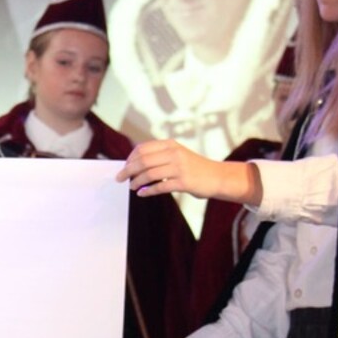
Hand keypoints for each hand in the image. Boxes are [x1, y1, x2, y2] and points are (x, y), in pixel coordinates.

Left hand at [116, 140, 261, 205]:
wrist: (217, 177)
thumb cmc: (194, 168)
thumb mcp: (178, 155)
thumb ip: (160, 157)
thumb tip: (135, 165)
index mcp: (171, 144)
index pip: (143, 148)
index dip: (130, 158)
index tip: (124, 167)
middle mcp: (174, 153)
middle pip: (143, 160)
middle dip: (128, 170)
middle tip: (120, 178)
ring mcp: (179, 167)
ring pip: (149, 174)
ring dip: (136, 181)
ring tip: (132, 187)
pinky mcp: (184, 182)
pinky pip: (160, 187)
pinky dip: (148, 191)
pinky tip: (142, 193)